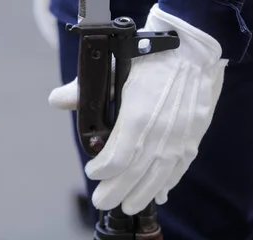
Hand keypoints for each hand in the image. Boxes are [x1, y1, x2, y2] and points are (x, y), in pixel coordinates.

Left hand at [49, 4, 227, 214]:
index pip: (117, 157)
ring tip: (128, 205)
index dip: (101, 170)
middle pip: (135, 173)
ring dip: (141, 193)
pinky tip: (159, 193)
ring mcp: (180, 135)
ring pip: (158, 175)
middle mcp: (160, 131)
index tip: (92, 171)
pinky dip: (168, 182)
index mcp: (138, 114)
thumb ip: (85, 88)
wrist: (192, 47)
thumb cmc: (151, 55)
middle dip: (116, 191)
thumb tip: (58, 100)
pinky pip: (180, 167)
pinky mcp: (194, 134)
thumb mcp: (114, 66)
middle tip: (102, 201)